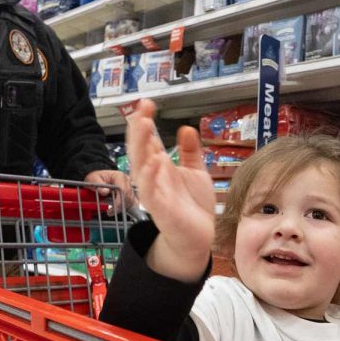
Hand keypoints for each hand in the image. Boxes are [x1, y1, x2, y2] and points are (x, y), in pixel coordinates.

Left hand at [84, 168, 134, 210]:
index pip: (123, 191)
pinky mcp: (130, 191)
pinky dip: (125, 206)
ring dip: (122, 207)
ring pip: (131, 200)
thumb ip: (99, 186)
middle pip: (128, 197)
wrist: (99, 177)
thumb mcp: (93, 179)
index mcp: (119, 176)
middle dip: (119, 207)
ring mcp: (129, 186)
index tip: (111, 209)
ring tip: (111, 211)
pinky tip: (117, 208)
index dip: (119, 202)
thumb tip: (106, 192)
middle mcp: (126, 180)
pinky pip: (131, 201)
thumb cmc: (96, 177)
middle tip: (109, 212)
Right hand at [126, 99, 214, 281]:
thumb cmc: (194, 206)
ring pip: (141, 168)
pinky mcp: (160, 210)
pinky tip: (155, 161)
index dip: (145, 122)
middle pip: (140, 150)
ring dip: (141, 147)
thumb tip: (186, 128)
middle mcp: (153, 178)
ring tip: (145, 125)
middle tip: (143, 110)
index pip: (148, 141)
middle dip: (139, 129)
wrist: (200, 237)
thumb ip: (190, 152)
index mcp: (160, 167)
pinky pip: (150, 192)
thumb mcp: (196, 172)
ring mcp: (154, 193)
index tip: (147, 103)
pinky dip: (150, 177)